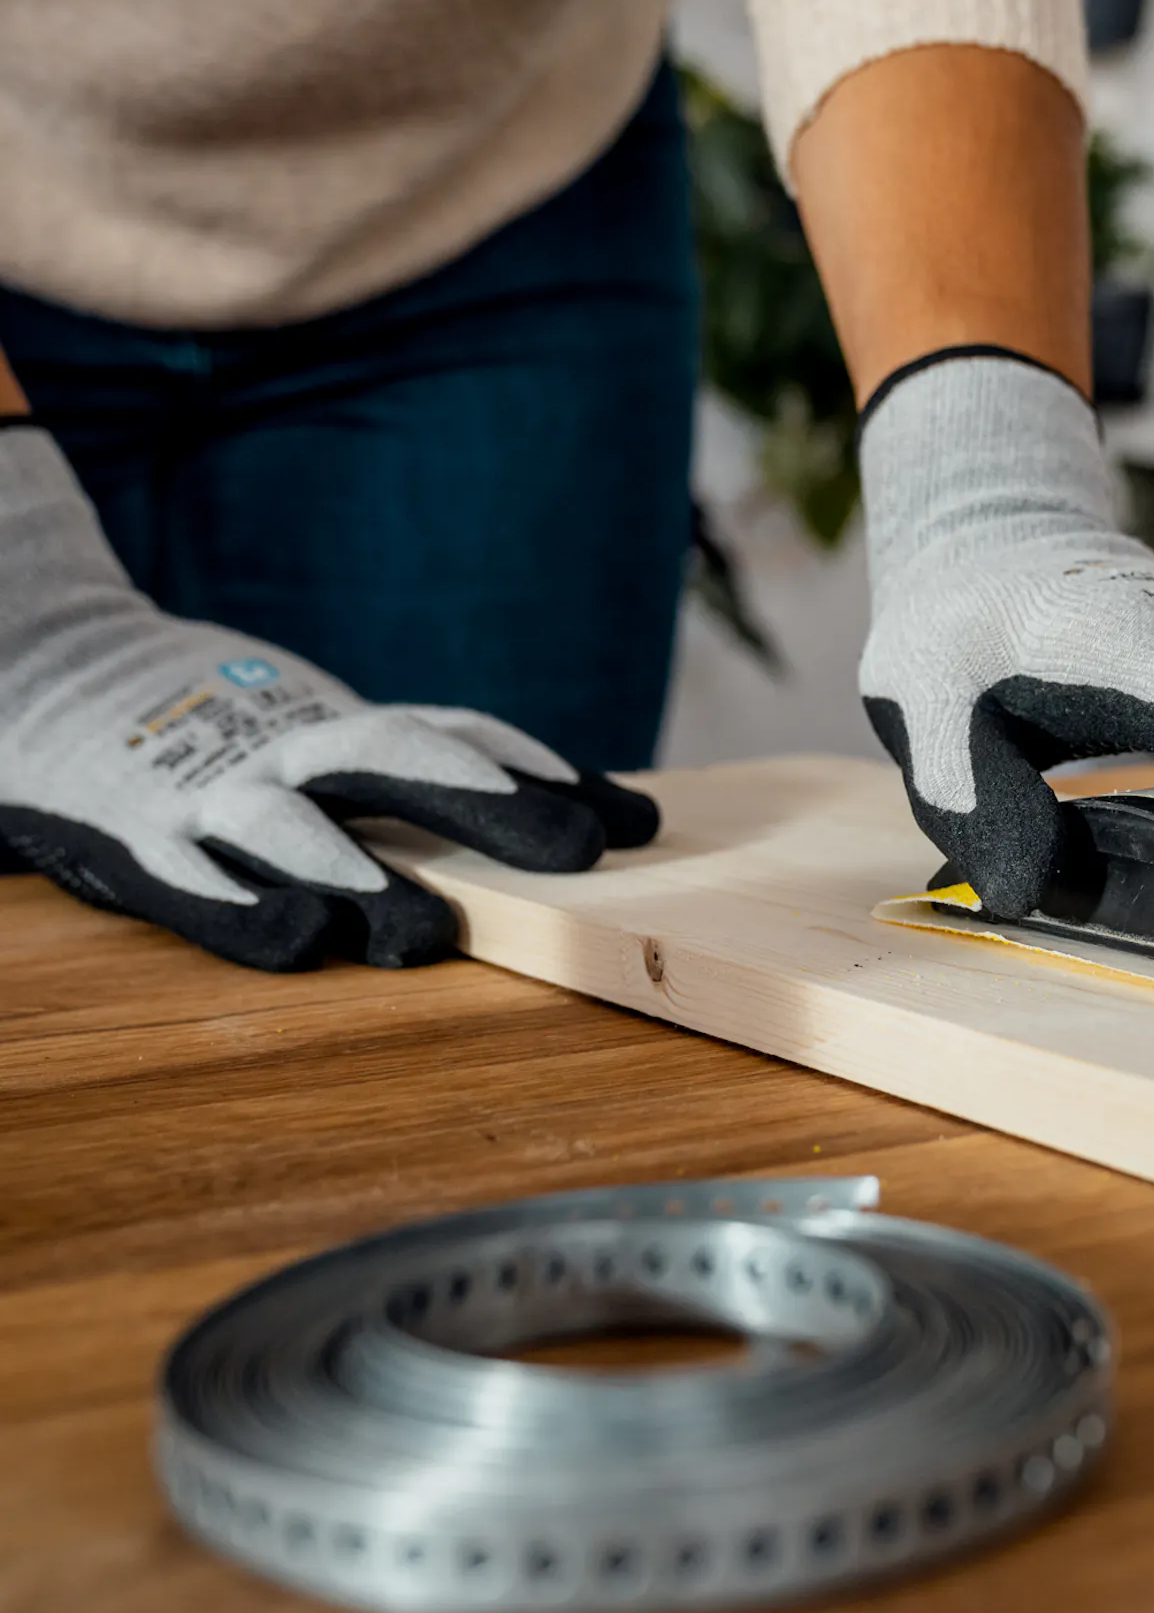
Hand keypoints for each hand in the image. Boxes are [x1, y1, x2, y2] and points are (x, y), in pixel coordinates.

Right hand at [0, 426, 656, 970]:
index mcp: (344, 729)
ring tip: (430, 932)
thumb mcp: (338, 743)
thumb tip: (620, 822)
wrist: (55, 669)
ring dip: (362, 875)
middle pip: (396, 761)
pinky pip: (186, 876)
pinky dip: (240, 908)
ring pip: (288, 828)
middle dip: (489, 806)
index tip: (636, 819)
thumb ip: (451, 783)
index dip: (545, 773)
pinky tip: (297, 943)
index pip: (460, 736)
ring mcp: (208, 792)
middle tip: (582, 850)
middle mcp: (289, 751)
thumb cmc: (234, 737)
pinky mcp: (133, 839)